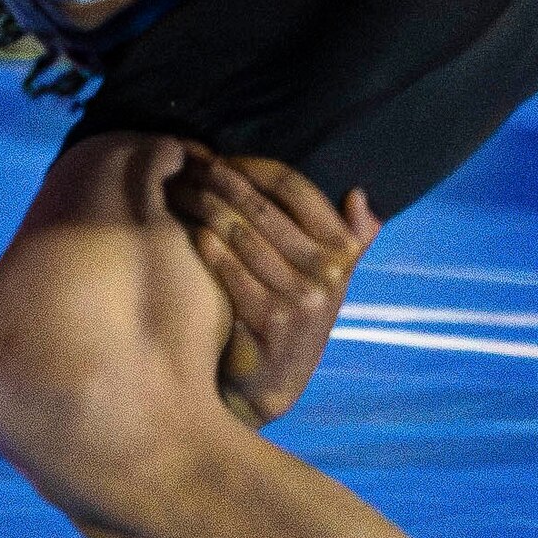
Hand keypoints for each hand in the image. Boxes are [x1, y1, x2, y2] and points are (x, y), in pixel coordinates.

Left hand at [171, 149, 381, 428]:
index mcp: (343, 251)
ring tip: (177, 191)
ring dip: (203, 206)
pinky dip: (205, 245)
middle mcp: (327, 272)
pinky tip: (187, 230)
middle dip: (219, 180)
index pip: (296, 188)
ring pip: (241, 233)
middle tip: (186, 165)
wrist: (273, 381)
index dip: (253, 166)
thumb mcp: (332, 279)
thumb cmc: (297, 315)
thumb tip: (360, 193)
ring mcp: (299, 298)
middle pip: (262, 207)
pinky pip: (228, 268)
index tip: (220, 157)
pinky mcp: (267, 320)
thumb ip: (353, 237)